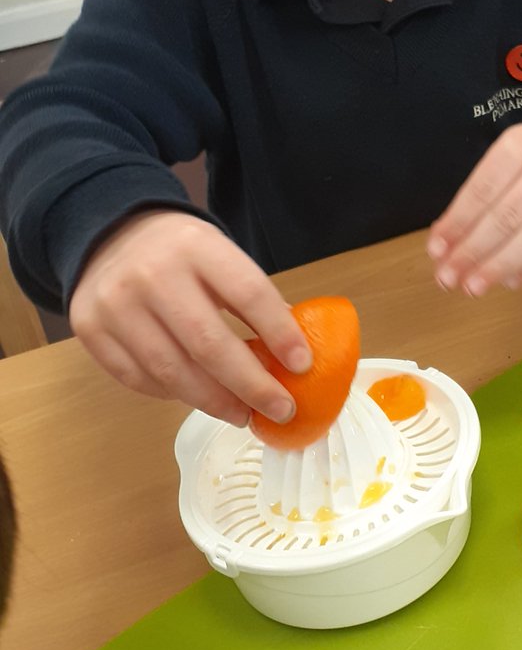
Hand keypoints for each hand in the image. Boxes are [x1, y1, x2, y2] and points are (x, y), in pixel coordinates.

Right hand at [69, 210, 310, 426]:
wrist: (110, 235)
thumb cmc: (180, 253)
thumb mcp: (220, 255)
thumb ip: (252, 298)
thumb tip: (292, 354)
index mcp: (197, 245)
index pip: (248, 293)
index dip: (279, 333)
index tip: (302, 366)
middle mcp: (153, 274)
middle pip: (209, 343)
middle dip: (251, 385)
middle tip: (280, 409)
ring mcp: (116, 304)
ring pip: (172, 371)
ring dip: (215, 402)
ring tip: (243, 414)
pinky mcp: (91, 330)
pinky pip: (140, 379)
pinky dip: (173, 395)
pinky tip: (198, 397)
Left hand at [427, 121, 521, 296]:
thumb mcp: (508, 159)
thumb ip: (479, 198)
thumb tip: (445, 245)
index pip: (483, 189)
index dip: (457, 224)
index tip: (436, 251)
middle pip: (507, 217)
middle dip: (473, 252)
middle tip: (448, 277)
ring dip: (498, 267)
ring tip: (473, 287)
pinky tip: (508, 281)